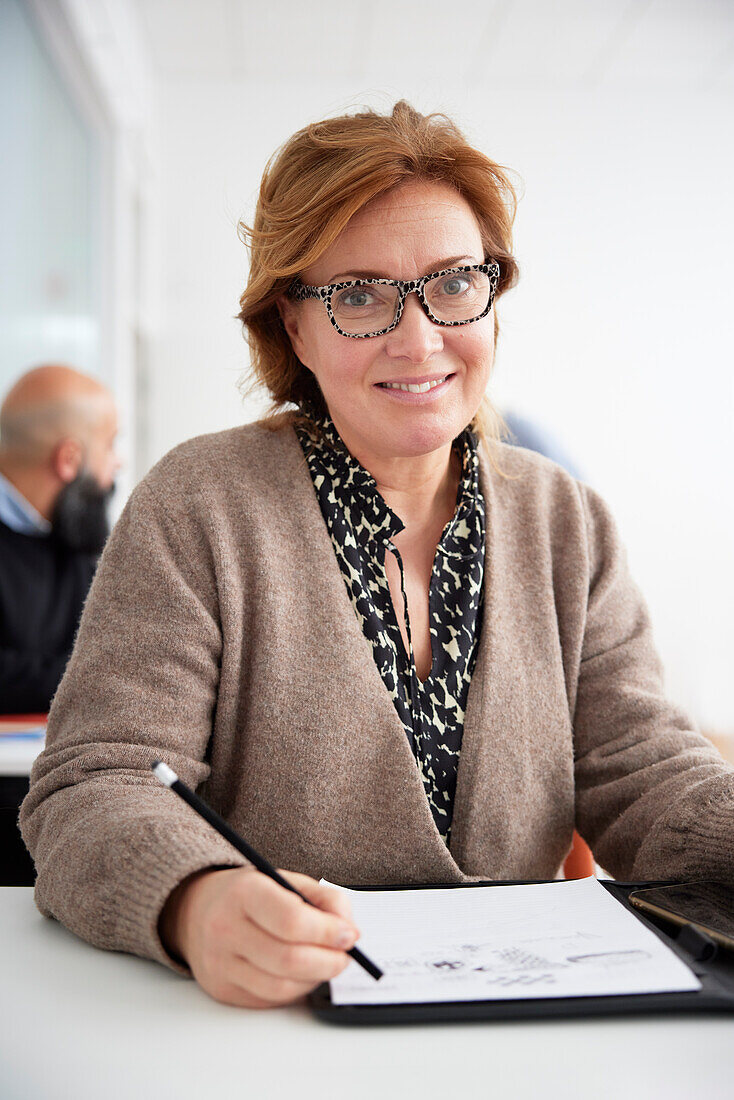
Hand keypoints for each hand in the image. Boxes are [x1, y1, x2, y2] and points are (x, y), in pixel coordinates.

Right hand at [159, 866, 359, 1007]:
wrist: (197, 910)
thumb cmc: (250, 893)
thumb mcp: (286, 880)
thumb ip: (324, 899)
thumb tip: (348, 932)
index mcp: (244, 893)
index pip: (291, 920)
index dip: (327, 932)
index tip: (350, 935)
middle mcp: (225, 929)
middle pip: (288, 960)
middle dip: (329, 962)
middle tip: (347, 956)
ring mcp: (220, 964)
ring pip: (281, 987)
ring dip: (315, 979)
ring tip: (326, 963)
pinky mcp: (222, 989)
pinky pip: (269, 999)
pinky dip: (295, 989)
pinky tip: (302, 973)